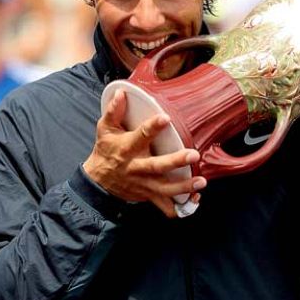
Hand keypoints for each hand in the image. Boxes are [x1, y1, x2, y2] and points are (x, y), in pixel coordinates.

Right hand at [83, 89, 206, 217]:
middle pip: (157, 166)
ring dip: (184, 187)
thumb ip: (114, 111)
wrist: (97, 181)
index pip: (140, 136)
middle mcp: (136, 167)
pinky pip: (164, 205)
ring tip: (201, 182)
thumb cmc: (105, 150)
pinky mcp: (148, 195)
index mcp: (127, 148)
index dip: (153, 127)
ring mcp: (143, 184)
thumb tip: (121, 92)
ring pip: (165, 189)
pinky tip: (194, 199)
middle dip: (176, 161)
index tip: (165, 118)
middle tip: (194, 155)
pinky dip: (179, 206)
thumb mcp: (105, 129)